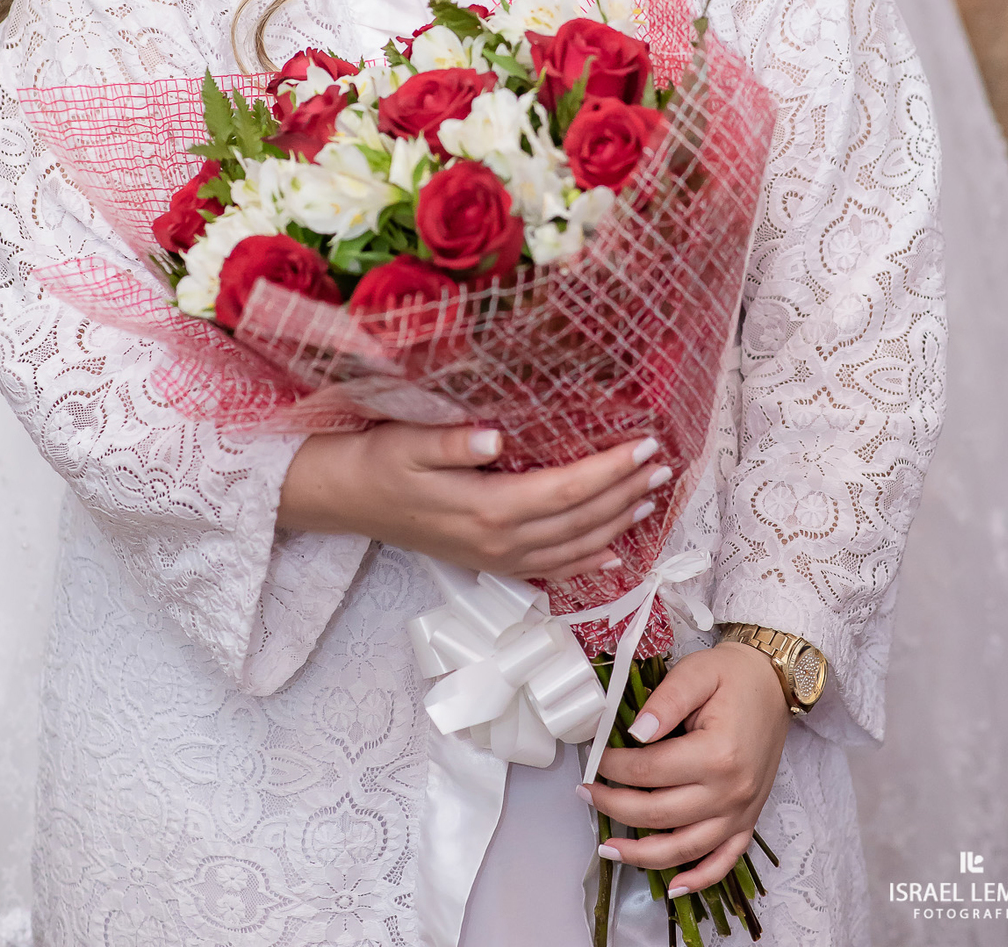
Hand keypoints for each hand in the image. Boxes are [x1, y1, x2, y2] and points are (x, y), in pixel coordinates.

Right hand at [277, 423, 671, 581]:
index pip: (567, 489)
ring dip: (617, 524)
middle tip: (663, 465)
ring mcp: (496, 558)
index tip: (644, 445)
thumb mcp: (408, 441)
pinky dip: (588, 561)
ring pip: (574, 547)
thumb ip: (454, 443)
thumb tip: (495, 438)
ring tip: (650, 497)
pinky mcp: (490, 563)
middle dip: (626, 492)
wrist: (344, 500)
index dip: (609, 469)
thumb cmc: (377, 461)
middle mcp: (500, 541)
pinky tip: (612, 554)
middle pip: (580, 520)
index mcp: (487, 508)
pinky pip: (551, 569)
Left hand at [583, 641, 789, 892]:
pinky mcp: (748, 821)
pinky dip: (699, 879)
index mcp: (717, 753)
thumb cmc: (734, 676)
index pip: (650, 770)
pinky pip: (724, 862)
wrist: (774, 684)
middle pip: (659, 814)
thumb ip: (664, 702)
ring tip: (608, 848)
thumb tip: (634, 733)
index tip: (595, 757)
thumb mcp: (696, 673)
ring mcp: (742, 812)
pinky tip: (673, 885)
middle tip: (586, 793)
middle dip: (615, 807)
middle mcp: (731, 791)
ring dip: (642, 855)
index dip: (614, 766)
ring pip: (684, 849)